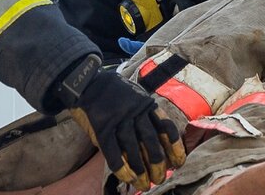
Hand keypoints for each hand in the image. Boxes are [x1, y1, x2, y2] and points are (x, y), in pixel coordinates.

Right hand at [64, 68, 184, 188]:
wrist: (86, 81)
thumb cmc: (113, 93)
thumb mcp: (136, 97)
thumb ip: (145, 117)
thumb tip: (156, 147)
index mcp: (147, 104)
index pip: (166, 128)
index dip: (174, 147)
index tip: (178, 163)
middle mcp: (136, 111)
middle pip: (152, 142)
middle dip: (158, 164)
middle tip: (160, 179)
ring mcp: (119, 119)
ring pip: (134, 149)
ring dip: (141, 171)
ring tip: (145, 185)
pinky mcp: (102, 127)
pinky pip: (113, 152)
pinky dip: (122, 168)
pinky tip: (128, 179)